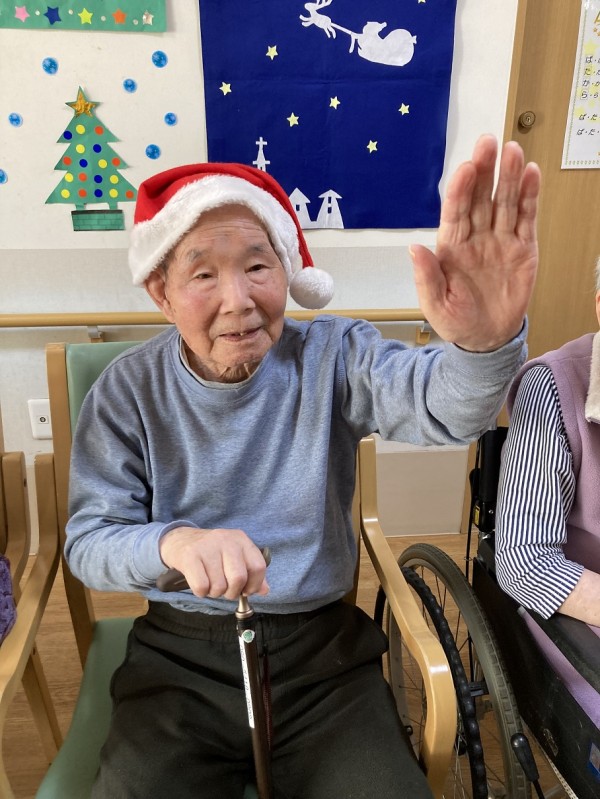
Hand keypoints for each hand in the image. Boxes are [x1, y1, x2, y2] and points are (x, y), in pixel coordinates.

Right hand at [159, 526, 268, 599]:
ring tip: (209, 582)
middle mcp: (226, 540)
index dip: (254, 585)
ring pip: (219, 586)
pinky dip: (201, 592)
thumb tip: (264, 590)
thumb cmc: (211, 552)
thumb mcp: (233, 556)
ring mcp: (207, 547)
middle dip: (232, 592)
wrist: (179, 540)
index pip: (258, 567)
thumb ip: (251, 572)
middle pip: (238, 578)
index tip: (245, 590)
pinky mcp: (190, 556)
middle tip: (225, 589)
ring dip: (214, 592)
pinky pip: (201, 587)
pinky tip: (199, 582)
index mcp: (241, 539)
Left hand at [410, 134, 540, 351]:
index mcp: (451, 247)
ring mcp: (500, 239)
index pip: (455, 212)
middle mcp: (475, 237)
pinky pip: (525, 218)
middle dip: (485, 170)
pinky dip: (529, 196)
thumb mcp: (435, 305)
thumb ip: (427, 277)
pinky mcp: (523, 247)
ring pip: (504, 202)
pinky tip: (530, 174)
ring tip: (513, 152)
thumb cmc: (457, 321)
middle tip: (488, 142)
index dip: (460, 190)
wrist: (487, 339)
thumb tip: (414, 248)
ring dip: (509, 177)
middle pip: (480, 198)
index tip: (465, 168)